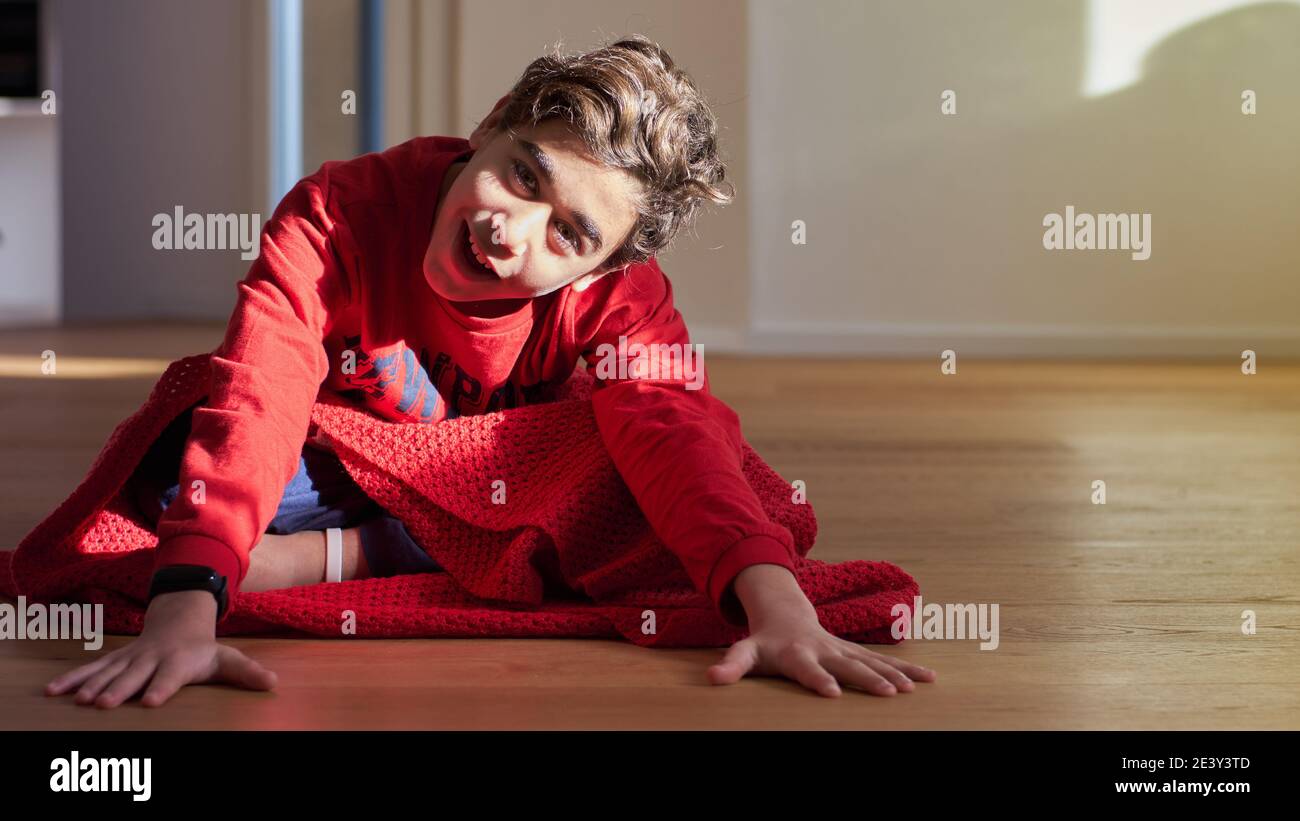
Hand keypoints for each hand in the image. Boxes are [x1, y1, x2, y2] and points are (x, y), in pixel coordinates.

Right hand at [44, 590, 276, 707]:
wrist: (179, 620)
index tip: (152, 701)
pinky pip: (90, 670)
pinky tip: (52, 692)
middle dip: (119, 688)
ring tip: (78, 700)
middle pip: (134, 676)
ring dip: (91, 685)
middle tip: (105, 703)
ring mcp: (130, 659)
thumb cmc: (203, 649)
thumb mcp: (227, 658)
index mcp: (178, 661)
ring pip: (108, 672)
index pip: (170, 676)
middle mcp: (151, 659)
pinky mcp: (114, 661)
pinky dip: (72, 679)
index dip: (161, 687)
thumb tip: (273, 683)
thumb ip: (246, 672)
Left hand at [707, 563, 935, 696]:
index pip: (808, 669)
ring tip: (915, 688)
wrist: (785, 614)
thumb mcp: (745, 651)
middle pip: (848, 666)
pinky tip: (930, 679)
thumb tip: (712, 678)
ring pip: (872, 662)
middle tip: (889, 694)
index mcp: (797, 654)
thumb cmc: (765, 641)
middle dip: (869, 679)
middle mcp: (824, 650)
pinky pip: (884, 662)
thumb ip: (732, 665)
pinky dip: (908, 669)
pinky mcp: (857, 651)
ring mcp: (843, 650)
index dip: (819, 680)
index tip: (832, 693)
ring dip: (895, 674)